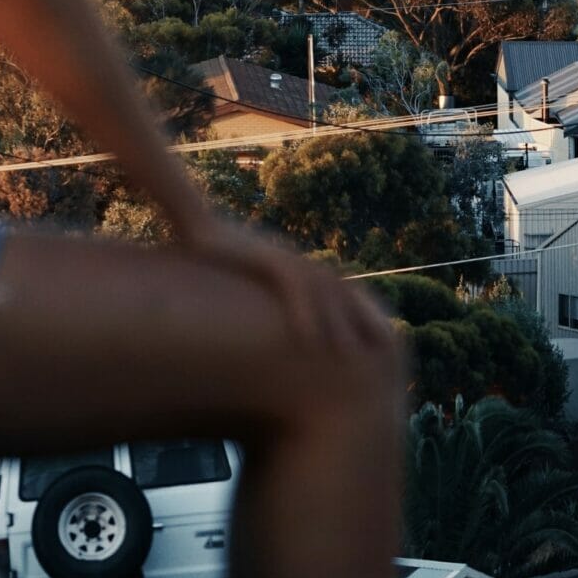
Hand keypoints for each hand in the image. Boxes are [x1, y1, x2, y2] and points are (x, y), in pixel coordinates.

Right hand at [178, 210, 393, 358]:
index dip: (361, 311)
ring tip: (348, 354)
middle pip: (342, 290)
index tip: (378, 339)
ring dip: (338, 322)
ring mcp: (283, 257)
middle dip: (363, 318)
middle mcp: (297, 260)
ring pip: (323, 291)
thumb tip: (266, 327)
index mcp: (297, 266)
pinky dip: (304, 313)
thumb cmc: (215, 257)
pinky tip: (309, 340)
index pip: (341, 290)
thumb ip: (262, 300)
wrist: (195, 223)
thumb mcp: (245, 283)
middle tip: (382, 350)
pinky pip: (293, 287)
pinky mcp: (266, 258)